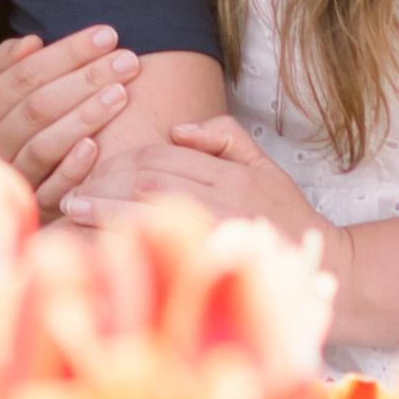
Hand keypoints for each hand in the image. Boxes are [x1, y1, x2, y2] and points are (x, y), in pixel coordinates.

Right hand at [0, 27, 146, 206]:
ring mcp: (10, 176)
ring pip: (44, 145)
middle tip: (128, 60)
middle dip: (86, 79)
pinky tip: (96, 145)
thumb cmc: (10, 133)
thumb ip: (9, 69)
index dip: (66, 53)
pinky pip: (50, 188)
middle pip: (38, 107)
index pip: (24, 75)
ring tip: (122, 92)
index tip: (107, 35)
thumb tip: (31, 42)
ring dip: (85, 117)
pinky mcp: (31, 207)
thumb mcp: (0, 101)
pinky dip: (72, 167)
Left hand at [66, 112, 330, 250]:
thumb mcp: (265, 165)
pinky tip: (97, 247)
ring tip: (72, 211)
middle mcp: (221, 199)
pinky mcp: (211, 267)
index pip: (160, 156)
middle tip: (72, 192)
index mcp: (229, 173)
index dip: (120, 161)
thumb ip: (225, 137)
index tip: (91, 171)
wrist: (326, 269)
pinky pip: (157, 251)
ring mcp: (216, 234)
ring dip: (102, 210)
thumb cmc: (286, 217)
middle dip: (103, 182)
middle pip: (145, 179)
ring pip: (146, 211)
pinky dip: (123, 245)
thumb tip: (177, 130)